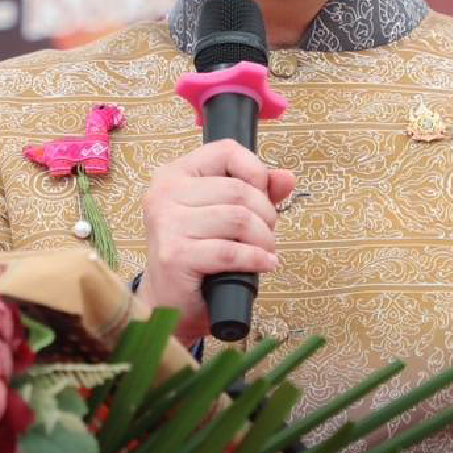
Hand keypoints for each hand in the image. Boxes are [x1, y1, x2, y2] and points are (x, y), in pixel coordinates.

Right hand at [136, 139, 295, 345]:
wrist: (169, 302)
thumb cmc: (198, 255)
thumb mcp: (226, 216)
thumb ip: (257, 192)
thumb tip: (287, 178)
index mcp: (175, 174)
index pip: (226, 151)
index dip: (256, 172)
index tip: (263, 198)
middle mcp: (165, 193)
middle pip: (238, 190)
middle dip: (266, 215)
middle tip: (267, 235)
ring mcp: (166, 224)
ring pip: (238, 219)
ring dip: (263, 239)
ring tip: (264, 251)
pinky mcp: (174, 255)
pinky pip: (230, 251)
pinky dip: (256, 259)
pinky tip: (264, 264)